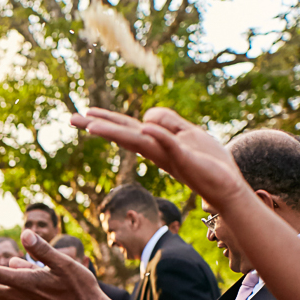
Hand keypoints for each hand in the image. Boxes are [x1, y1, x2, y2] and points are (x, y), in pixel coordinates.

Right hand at [70, 107, 249, 213]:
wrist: (228, 185)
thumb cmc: (209, 161)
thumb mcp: (188, 133)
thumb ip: (169, 123)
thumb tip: (146, 116)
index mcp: (156, 143)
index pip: (128, 128)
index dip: (107, 120)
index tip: (85, 114)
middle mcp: (156, 149)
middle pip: (123, 134)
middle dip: (98, 126)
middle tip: (71, 120)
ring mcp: (168, 154)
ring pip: (138, 140)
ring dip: (114, 132)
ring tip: (91, 127)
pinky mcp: (185, 158)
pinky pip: (170, 144)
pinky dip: (158, 135)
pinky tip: (145, 126)